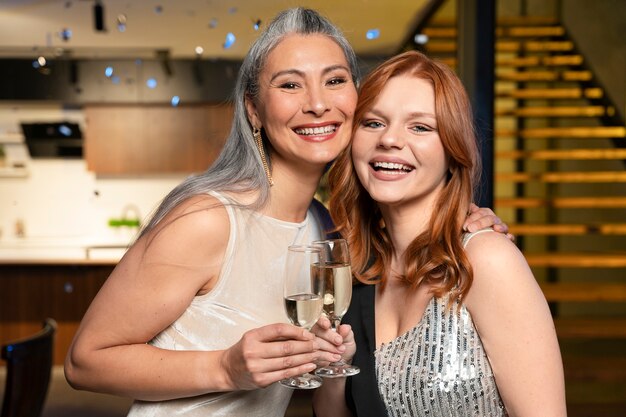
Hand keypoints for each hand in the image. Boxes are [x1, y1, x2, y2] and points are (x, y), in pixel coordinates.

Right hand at [220, 323, 338, 389]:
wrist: (227, 370)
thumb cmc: (244, 351)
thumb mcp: (254, 336)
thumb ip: (273, 334)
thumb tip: (299, 332)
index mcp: (252, 336)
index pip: (278, 330)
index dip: (296, 331)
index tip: (308, 333)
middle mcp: (253, 352)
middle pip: (286, 347)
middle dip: (306, 345)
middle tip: (318, 344)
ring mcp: (257, 368)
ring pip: (288, 361)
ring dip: (306, 358)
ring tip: (318, 354)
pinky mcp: (261, 380)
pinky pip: (285, 374)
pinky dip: (300, 369)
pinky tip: (309, 365)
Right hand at [311, 315, 355, 366]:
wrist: (342, 361)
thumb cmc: (343, 346)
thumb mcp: (348, 339)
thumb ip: (347, 333)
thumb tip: (345, 328)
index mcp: (324, 324)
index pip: (319, 319)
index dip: (322, 321)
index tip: (327, 325)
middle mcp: (315, 332)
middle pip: (317, 331)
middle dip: (329, 337)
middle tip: (339, 341)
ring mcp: (310, 343)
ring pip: (316, 343)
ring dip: (329, 348)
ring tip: (340, 351)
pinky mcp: (310, 354)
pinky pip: (315, 354)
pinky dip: (326, 356)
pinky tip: (335, 357)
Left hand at [464, 203, 514, 241]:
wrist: (475, 247)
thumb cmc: (467, 233)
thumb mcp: (465, 223)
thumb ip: (466, 214)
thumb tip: (470, 205)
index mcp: (484, 215)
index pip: (481, 212)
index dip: (472, 218)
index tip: (464, 226)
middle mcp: (494, 221)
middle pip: (490, 218)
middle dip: (480, 223)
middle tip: (470, 229)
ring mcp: (501, 229)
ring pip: (503, 226)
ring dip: (500, 227)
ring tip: (496, 228)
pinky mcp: (506, 240)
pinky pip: (510, 237)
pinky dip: (510, 236)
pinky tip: (508, 237)